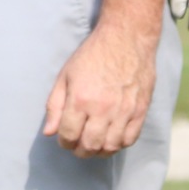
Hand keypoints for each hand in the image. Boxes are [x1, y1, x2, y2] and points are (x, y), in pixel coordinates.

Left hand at [42, 21, 158, 156]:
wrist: (126, 38)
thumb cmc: (92, 55)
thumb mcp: (66, 75)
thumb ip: (54, 105)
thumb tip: (48, 132)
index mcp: (81, 98)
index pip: (68, 135)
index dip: (63, 141)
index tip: (64, 138)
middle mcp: (103, 108)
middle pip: (89, 145)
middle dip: (79, 151)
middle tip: (77, 146)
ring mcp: (124, 111)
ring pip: (110, 147)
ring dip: (99, 151)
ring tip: (93, 145)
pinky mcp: (140, 110)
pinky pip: (129, 139)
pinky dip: (118, 145)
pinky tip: (111, 138)